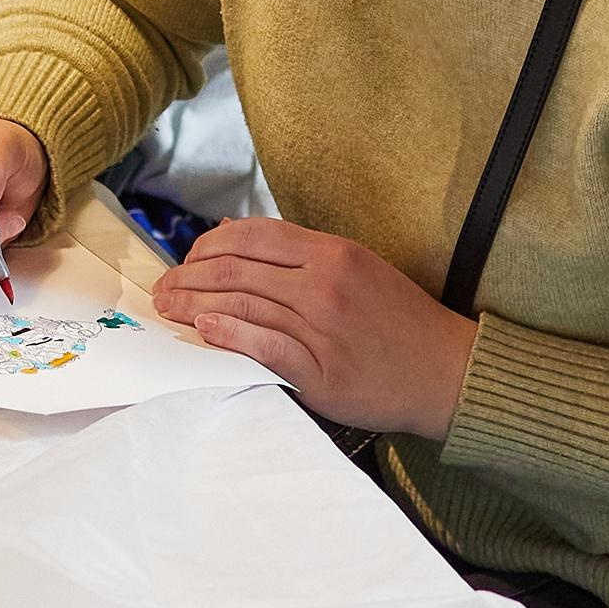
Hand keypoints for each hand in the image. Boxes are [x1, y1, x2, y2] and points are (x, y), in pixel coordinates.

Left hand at [151, 217, 477, 433]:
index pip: (252, 236)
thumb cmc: (400, 322)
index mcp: (333, 253)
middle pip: (238, 270)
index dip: (207, 246)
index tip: (187, 261)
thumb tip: (236, 243)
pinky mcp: (323, 371)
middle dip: (189, 278)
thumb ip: (301, 256)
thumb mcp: (358, 268)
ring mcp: (323, 328)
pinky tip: (206, 329)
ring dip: (195, 306)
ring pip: (243, 305)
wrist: (446, 371)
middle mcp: (325, 284)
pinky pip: (266, 346)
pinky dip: (231, 334)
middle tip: (162, 290)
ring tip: (169, 309)